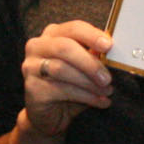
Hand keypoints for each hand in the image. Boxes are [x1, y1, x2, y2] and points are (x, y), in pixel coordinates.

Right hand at [19, 21, 114, 139]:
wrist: (49, 115)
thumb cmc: (69, 87)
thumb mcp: (84, 69)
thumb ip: (94, 57)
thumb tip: (113, 53)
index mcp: (52, 35)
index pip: (73, 28)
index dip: (92, 36)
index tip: (109, 46)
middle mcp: (37, 46)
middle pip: (65, 47)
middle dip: (90, 63)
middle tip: (108, 78)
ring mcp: (31, 66)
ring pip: (62, 69)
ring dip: (89, 82)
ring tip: (106, 92)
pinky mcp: (32, 87)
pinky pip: (61, 89)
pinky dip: (84, 96)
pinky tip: (99, 101)